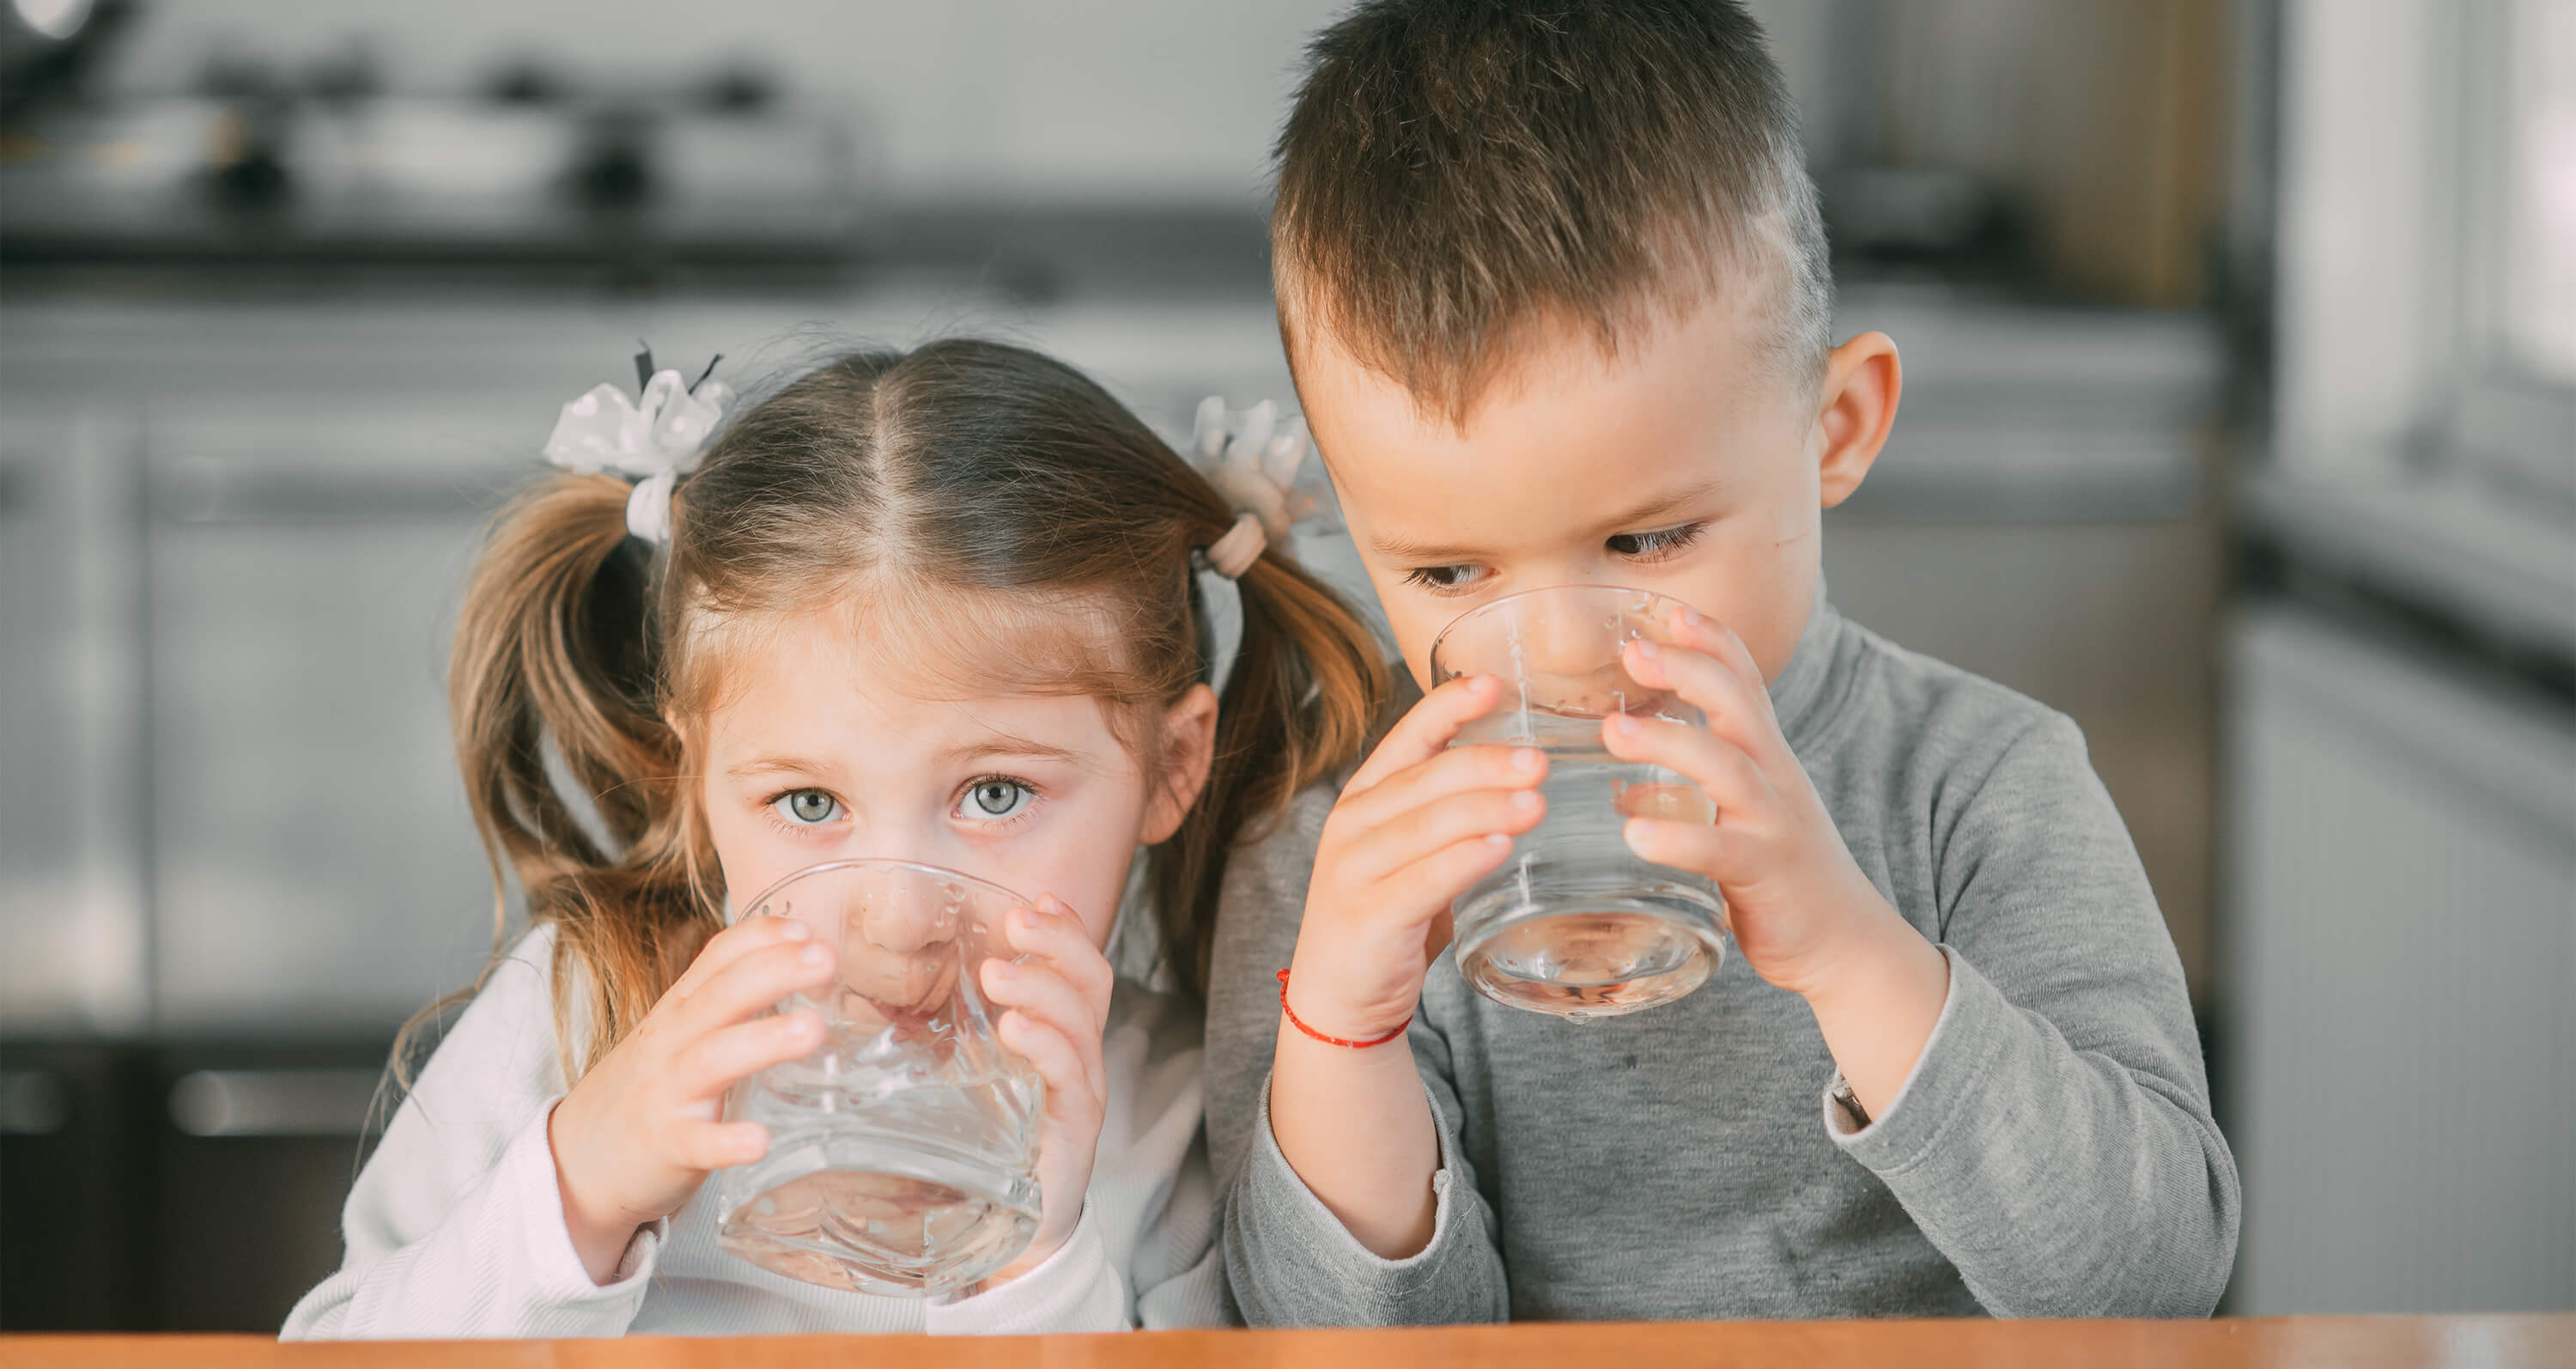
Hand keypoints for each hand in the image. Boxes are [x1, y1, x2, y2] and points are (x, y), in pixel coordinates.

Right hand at [548, 916, 837, 1284]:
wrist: (575, 1160)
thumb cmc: (645, 1091)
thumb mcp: (678, 1036)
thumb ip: (729, 1008)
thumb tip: (804, 978)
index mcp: (679, 1011)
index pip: (717, 958)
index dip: (760, 937)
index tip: (807, 928)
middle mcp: (670, 1043)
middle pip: (722, 995)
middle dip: (776, 971)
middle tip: (827, 959)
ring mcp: (665, 1095)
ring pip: (713, 1058)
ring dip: (765, 1040)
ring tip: (814, 1030)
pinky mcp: (664, 1148)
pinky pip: (696, 1143)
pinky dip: (728, 1141)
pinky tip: (760, 1141)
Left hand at [975, 895, 1114, 1283]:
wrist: (1013, 1235)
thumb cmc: (987, 1151)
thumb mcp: (965, 1081)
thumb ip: (942, 1039)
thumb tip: (869, 992)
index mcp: (1058, 1040)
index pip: (1078, 970)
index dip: (1065, 931)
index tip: (1035, 900)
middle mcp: (1079, 1060)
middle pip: (1091, 982)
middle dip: (1059, 943)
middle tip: (1017, 921)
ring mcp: (1080, 1094)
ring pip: (1081, 1022)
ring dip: (1042, 988)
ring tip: (998, 974)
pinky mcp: (1072, 1131)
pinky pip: (1069, 1075)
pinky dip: (1044, 1045)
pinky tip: (1014, 1030)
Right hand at [1283, 674, 1549, 1039]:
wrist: (1336, 998)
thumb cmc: (1386, 917)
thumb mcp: (1411, 854)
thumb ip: (1451, 818)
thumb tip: (1527, 779)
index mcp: (1365, 798)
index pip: (1408, 736)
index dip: (1448, 705)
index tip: (1495, 683)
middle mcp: (1352, 825)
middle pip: (1425, 779)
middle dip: (1485, 763)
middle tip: (1539, 761)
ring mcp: (1354, 871)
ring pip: (1426, 826)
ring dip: (1484, 809)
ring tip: (1534, 802)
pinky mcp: (1368, 918)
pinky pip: (1421, 882)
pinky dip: (1462, 863)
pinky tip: (1499, 850)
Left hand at [1603, 609, 1912, 999]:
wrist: (1847, 942)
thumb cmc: (1784, 875)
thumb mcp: (1744, 817)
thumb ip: (1695, 796)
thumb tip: (1623, 791)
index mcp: (1766, 759)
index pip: (1745, 682)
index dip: (1711, 640)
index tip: (1669, 607)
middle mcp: (1775, 779)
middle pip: (1738, 706)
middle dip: (1689, 669)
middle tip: (1633, 650)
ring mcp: (1773, 823)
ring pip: (1727, 769)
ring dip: (1669, 744)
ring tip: (1612, 733)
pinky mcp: (1765, 873)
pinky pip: (1720, 850)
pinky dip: (1678, 839)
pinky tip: (1634, 836)